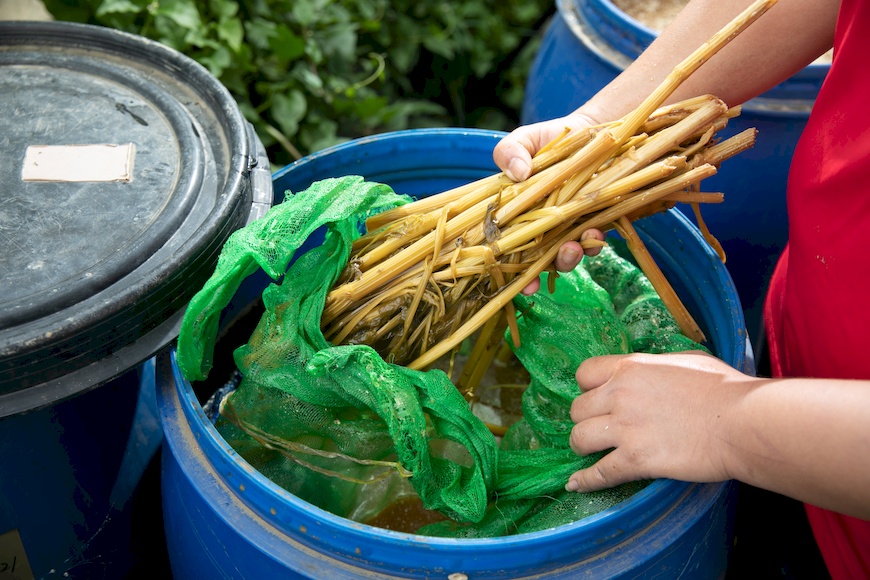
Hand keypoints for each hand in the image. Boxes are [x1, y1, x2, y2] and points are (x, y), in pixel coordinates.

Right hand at [493, 113, 605, 294]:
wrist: (591, 133)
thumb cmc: (549, 139)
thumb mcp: (523, 139)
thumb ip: (510, 151)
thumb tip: (517, 172)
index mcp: (516, 216)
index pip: (508, 250)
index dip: (512, 272)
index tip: (521, 284)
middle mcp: (541, 229)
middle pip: (537, 261)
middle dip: (541, 273)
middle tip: (542, 274)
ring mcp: (568, 228)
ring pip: (566, 256)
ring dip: (568, 259)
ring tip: (572, 248)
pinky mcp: (594, 222)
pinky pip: (593, 241)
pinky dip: (593, 241)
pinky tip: (594, 232)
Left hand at [566, 351, 756, 491]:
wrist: (743, 422)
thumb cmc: (726, 389)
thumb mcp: (686, 360)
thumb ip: (658, 366)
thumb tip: (654, 371)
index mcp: (631, 368)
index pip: (584, 374)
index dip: (587, 388)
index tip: (597, 399)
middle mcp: (620, 395)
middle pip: (577, 409)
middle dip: (585, 419)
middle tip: (599, 428)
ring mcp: (626, 428)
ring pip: (579, 438)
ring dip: (583, 447)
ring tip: (591, 453)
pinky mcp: (636, 459)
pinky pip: (599, 473)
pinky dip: (585, 481)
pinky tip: (576, 485)